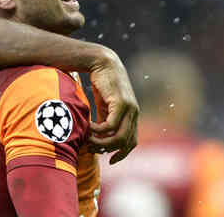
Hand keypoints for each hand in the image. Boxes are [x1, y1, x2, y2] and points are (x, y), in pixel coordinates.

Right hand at [86, 48, 138, 163]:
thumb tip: (98, 139)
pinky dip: (99, 130)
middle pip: (126, 143)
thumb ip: (104, 122)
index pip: (132, 142)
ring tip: (88, 140)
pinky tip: (89, 126)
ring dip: (102, 143)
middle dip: (108, 150)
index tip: (110, 160)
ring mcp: (129, 108)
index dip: (122, 154)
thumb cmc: (102, 84)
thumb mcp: (104, 106)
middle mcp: (134, 113)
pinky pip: (110, 125)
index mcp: (132, 116)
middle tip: (92, 148)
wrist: (102, 63)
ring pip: (119, 137)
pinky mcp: (120, 102)